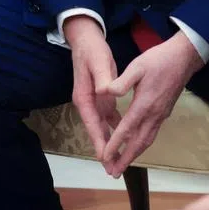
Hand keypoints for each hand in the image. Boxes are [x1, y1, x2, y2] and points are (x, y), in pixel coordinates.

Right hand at [66, 16, 121, 162]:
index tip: (105, 158)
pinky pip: (109, 119)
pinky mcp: (101, 98)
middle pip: (96, 131)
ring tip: (118, 162)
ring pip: (102, 128)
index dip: (99, 141)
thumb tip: (105, 92)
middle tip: (113, 170)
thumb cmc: (91, 50)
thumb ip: (102, 78)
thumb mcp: (97, 62)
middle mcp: (87, 103)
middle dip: (104, 151)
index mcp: (84, 97)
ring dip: (110, 144)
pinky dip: (115, 130)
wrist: (86, 39)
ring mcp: (93, 101)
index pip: (91, 124)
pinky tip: (124, 139)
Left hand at [100, 31, 204, 177]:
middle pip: (138, 142)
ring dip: (134, 154)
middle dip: (125, 158)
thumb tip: (106, 92)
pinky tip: (135, 146)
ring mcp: (161, 115)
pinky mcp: (164, 113)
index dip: (116, 144)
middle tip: (113, 172)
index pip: (127, 129)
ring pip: (147, 140)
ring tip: (122, 165)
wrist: (184, 58)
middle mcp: (154, 114)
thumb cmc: (158, 60)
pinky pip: (151, 134)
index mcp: (145, 104)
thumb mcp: (137, 66)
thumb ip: (122, 81)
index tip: (105, 156)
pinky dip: (142, 144)